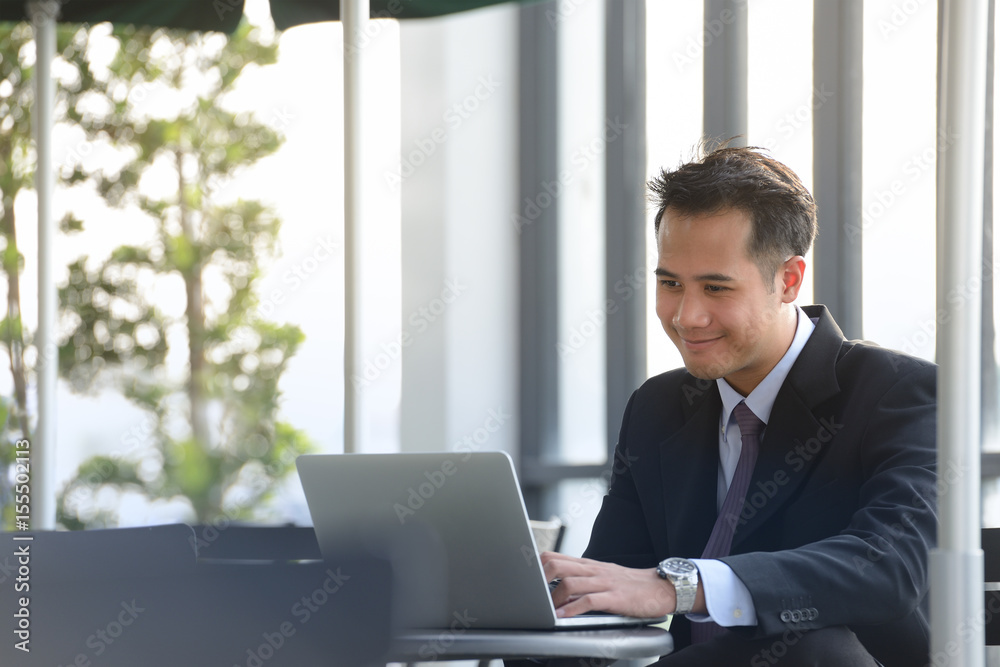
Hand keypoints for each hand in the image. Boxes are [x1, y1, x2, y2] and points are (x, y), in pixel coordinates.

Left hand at [539, 551, 675, 618]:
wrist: (661, 587)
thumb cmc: (630, 584)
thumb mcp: (602, 575)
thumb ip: (582, 578)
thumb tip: (557, 587)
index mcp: (588, 564)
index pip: (555, 556)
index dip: (537, 567)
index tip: (526, 580)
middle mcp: (593, 570)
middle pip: (557, 565)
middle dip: (540, 580)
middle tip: (532, 595)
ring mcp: (604, 582)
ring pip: (570, 582)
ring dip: (554, 598)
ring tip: (545, 610)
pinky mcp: (615, 598)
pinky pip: (589, 601)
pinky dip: (573, 610)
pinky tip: (564, 617)